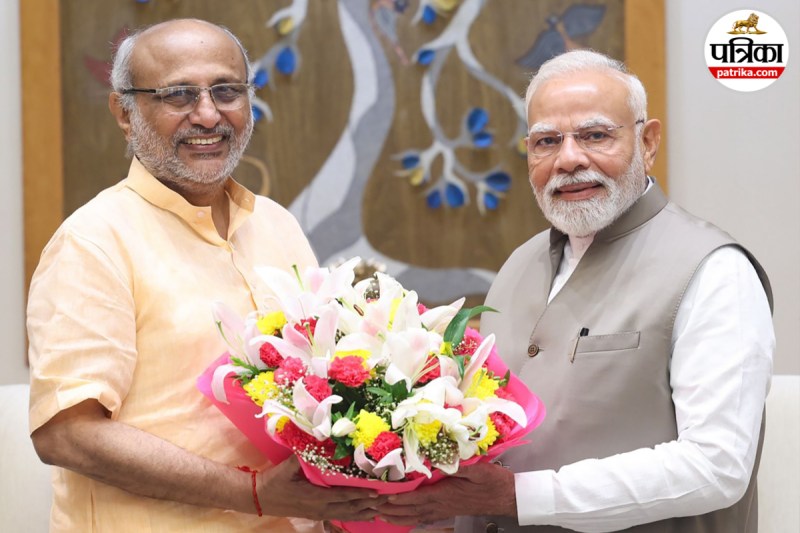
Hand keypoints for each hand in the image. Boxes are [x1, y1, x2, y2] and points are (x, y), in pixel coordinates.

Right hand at [258, 456, 386, 520]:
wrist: (260, 497)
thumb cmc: (275, 480)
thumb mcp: (289, 466)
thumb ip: (308, 455)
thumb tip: (326, 441)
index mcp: (314, 496)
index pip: (342, 496)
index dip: (360, 495)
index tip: (376, 492)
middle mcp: (319, 508)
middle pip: (349, 508)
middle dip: (369, 505)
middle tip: (387, 500)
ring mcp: (319, 514)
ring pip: (346, 515)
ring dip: (364, 513)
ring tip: (382, 510)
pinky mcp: (317, 515)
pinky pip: (339, 517)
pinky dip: (354, 516)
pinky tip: (366, 516)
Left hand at [377, 462, 515, 525]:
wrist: (507, 496)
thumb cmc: (492, 480)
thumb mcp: (477, 468)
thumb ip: (457, 464)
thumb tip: (439, 457)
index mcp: (445, 493)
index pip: (417, 497)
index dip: (399, 498)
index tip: (383, 497)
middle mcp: (441, 505)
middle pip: (411, 510)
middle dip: (390, 509)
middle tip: (371, 506)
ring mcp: (444, 510)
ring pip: (415, 516)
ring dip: (396, 517)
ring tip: (379, 515)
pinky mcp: (447, 511)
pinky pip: (424, 518)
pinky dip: (409, 519)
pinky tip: (402, 519)